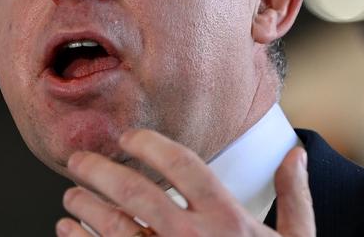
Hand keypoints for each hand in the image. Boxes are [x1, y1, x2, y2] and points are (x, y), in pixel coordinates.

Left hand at [55, 129, 314, 236]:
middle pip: (136, 192)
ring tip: (70, 194)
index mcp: (229, 221)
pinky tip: (67, 229)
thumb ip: (294, 197)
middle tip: (78, 160)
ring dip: (85, 206)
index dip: (151, 144)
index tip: (129, 137)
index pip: (183, 165)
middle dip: (100, 170)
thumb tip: (296, 154)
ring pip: (114, 227)